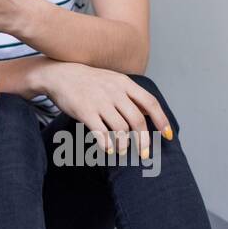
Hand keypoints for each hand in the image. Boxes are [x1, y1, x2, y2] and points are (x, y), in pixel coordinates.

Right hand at [36, 62, 173, 158]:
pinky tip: (109, 149)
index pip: (150, 103)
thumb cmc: (89, 80)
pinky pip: (101, 132)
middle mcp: (114, 92)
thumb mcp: (113, 80)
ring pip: (120, 129)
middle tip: (144, 154)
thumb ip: (130, 94)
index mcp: (124, 83)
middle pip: (137, 121)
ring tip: (122, 151)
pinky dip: (107, 144)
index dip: (162, 121)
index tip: (168, 136)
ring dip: (124, 145)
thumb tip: (148, 112)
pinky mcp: (85, 111)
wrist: (59, 74)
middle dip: (144, 141)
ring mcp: (99, 101)